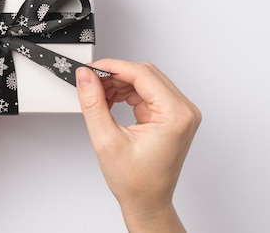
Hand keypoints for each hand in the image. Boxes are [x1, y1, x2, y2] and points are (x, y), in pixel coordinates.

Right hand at [75, 61, 200, 232]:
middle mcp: (183, 110)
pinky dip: (126, 93)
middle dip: (115, 75)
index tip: (90, 69)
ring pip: (145, 81)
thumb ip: (94, 103)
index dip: (112, 67)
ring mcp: (179, 112)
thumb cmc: (136, 182)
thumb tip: (86, 77)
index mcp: (175, 115)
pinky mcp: (171, 115)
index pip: (142, 74)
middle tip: (90, 82)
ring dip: (119, 84)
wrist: (147, 202)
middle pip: (145, 74)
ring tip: (99, 97)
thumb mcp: (106, 140)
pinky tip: (110, 102)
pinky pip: (147, 92)